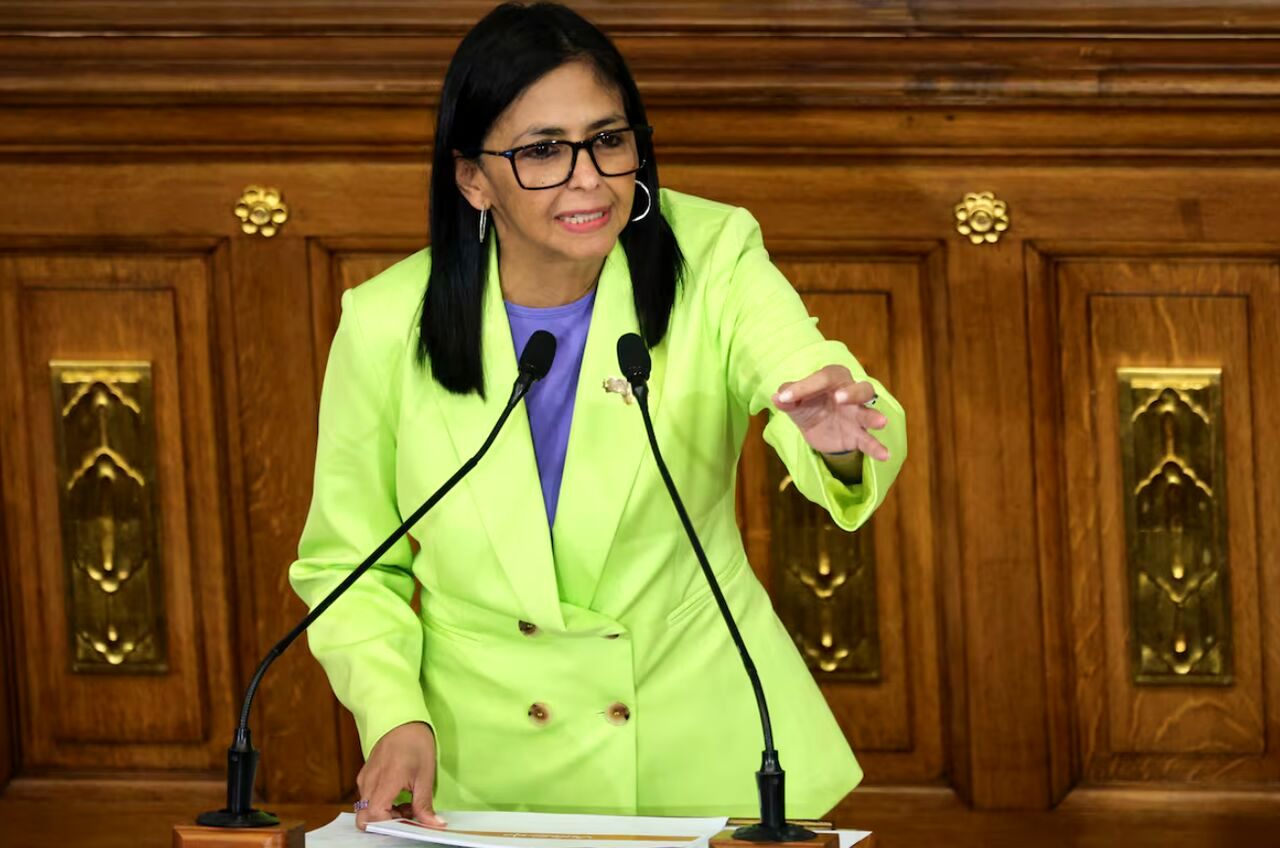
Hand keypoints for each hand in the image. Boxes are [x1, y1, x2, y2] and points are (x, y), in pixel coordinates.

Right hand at [355, 721, 445, 830]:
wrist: (402, 720)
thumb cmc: (416, 743)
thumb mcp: (425, 775)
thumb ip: (424, 804)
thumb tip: (433, 825)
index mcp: (385, 780)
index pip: (373, 815)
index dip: (389, 824)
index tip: (407, 822)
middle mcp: (369, 781)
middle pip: (364, 816)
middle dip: (384, 822)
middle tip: (406, 815)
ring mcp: (364, 778)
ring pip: (366, 809)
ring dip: (385, 813)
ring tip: (407, 802)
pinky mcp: (364, 776)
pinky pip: (367, 798)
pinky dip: (381, 803)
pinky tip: (399, 795)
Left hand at [771, 365, 889, 460]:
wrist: (816, 430)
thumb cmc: (808, 406)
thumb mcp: (794, 403)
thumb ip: (787, 399)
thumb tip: (776, 397)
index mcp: (833, 379)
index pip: (823, 378)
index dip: (804, 386)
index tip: (785, 398)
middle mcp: (850, 394)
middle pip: (860, 388)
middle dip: (852, 392)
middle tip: (840, 398)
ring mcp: (857, 415)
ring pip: (869, 411)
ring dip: (873, 416)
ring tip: (881, 422)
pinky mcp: (858, 435)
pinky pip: (869, 440)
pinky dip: (877, 447)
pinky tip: (885, 455)